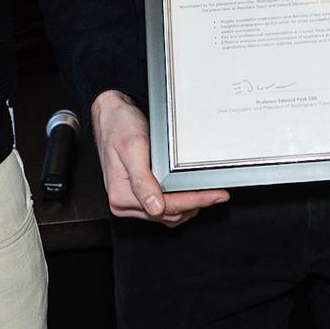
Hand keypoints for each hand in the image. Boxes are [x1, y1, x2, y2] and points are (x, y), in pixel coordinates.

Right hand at [89, 90, 227, 226]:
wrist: (110, 114)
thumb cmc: (119, 126)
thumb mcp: (133, 147)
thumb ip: (142, 180)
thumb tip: (155, 207)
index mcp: (122, 195)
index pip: (166, 207)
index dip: (195, 201)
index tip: (215, 195)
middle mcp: (124, 202)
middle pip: (169, 213)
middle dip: (196, 203)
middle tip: (219, 194)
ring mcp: (130, 200)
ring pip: (167, 214)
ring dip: (188, 206)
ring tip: (208, 194)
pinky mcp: (137, 195)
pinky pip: (162, 208)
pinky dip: (179, 204)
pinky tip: (190, 194)